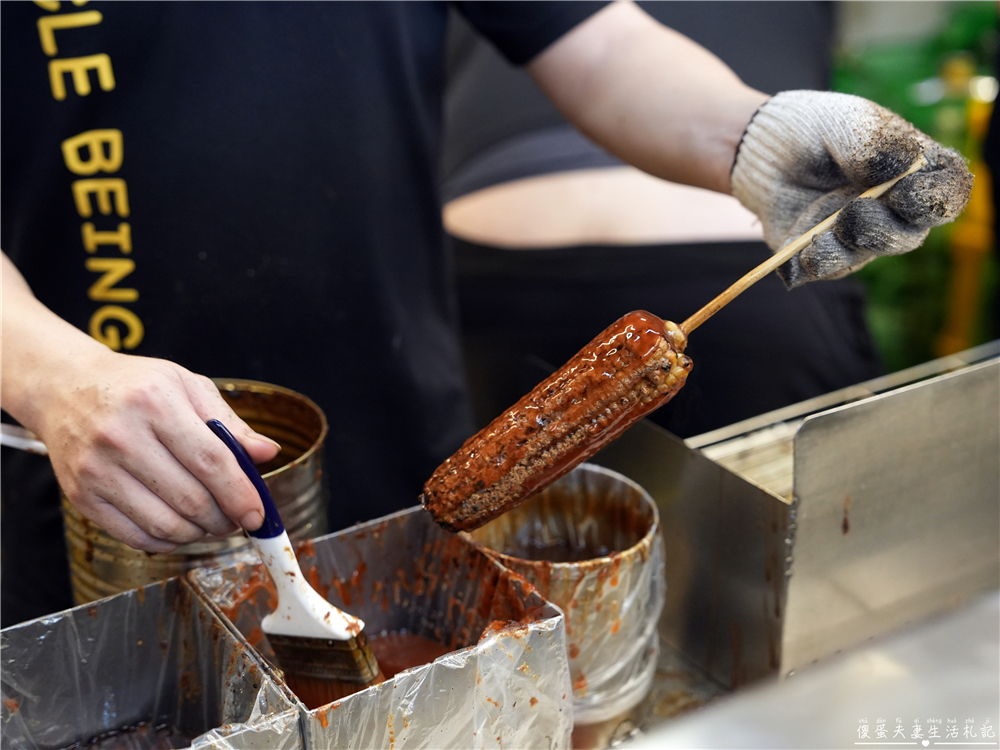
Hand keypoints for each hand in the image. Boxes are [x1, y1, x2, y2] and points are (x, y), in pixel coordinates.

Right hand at [31, 349, 280, 552]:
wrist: (64, 388)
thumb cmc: (135, 385)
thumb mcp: (187, 386)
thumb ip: (229, 423)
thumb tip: (267, 453)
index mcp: (155, 403)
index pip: (211, 462)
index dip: (241, 494)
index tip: (258, 514)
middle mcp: (122, 437)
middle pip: (190, 499)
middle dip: (225, 519)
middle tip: (237, 519)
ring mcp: (97, 470)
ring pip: (165, 524)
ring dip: (199, 533)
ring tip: (211, 522)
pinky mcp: (81, 496)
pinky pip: (135, 536)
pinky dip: (167, 540)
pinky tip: (180, 527)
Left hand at [731, 90, 972, 287]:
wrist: (759, 148)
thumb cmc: (814, 128)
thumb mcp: (847, 123)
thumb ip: (876, 145)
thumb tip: (902, 168)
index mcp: (914, 172)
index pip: (948, 194)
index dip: (935, 201)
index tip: (905, 194)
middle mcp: (892, 210)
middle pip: (909, 236)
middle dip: (883, 230)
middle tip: (853, 212)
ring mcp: (859, 235)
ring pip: (867, 255)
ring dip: (845, 248)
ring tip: (819, 233)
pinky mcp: (824, 253)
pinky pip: (826, 269)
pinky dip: (813, 263)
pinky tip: (798, 254)